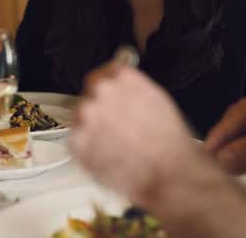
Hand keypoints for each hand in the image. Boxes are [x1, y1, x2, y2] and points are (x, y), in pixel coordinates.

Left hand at [69, 64, 198, 202]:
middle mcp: (102, 91)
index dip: (108, 88)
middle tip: (116, 128)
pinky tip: (108, 156)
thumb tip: (123, 87)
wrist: (166, 172)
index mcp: (123, 77)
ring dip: (93, 128)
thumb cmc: (168, 142)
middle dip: (101, 109)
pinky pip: (77, 141)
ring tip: (115, 146)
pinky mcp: (76, 141)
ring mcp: (86, 115)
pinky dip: (88, 149)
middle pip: (91, 94)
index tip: (110, 97)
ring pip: (81, 117)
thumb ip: (133, 88)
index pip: (104, 73)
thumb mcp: (157, 100)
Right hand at [204, 98, 245, 173]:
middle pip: (219, 145)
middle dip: (231, 161)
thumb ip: (244, 150)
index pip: (215, 137)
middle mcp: (237, 117)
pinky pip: (236, 155)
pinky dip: (245, 163)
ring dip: (239, 163)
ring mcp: (242, 127)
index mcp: (240, 112)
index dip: (213, 157)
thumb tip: (218, 161)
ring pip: (227, 152)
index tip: (219, 176)